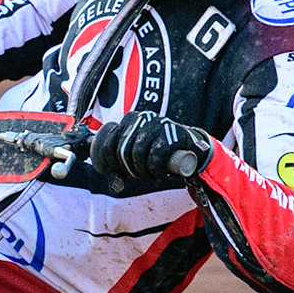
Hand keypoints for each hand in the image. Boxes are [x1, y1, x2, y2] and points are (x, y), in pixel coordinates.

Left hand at [89, 112, 213, 184]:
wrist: (191, 151)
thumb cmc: (159, 152)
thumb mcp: (136, 152)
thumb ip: (118, 158)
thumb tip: (102, 170)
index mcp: (129, 120)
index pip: (107, 144)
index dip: (109, 163)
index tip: (116, 172)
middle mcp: (141, 118)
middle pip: (121, 151)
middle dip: (129, 169)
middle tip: (139, 174)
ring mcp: (157, 124)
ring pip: (137, 154)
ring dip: (143, 171)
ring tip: (151, 174)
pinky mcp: (172, 134)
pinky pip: (155, 158)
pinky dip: (156, 171)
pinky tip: (161, 173)